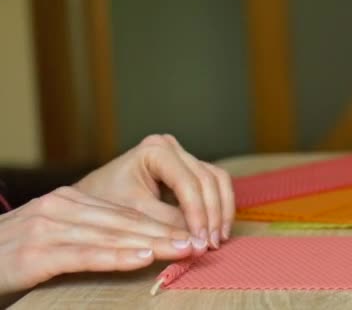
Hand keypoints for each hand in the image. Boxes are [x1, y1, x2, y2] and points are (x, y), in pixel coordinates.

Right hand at [0, 187, 193, 294]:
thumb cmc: (15, 251)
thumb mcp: (56, 234)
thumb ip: (92, 233)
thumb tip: (138, 242)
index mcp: (69, 201)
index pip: (124, 214)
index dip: (159, 225)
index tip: (190, 233)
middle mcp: (61, 208)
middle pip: (124, 222)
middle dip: (164, 233)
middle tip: (198, 242)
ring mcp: (47, 227)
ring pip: (111, 236)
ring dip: (151, 244)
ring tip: (182, 249)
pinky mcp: (36, 251)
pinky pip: (85, 254)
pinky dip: (116, 256)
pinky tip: (142, 258)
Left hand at [74, 134, 234, 251]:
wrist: (89, 200)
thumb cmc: (104, 203)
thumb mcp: (134, 215)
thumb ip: (167, 225)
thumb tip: (198, 242)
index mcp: (155, 150)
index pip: (187, 182)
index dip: (198, 212)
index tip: (201, 241)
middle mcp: (172, 147)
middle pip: (207, 179)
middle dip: (212, 214)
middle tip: (211, 245)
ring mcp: (182, 157)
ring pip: (217, 180)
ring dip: (221, 211)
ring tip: (217, 240)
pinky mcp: (189, 170)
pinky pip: (215, 185)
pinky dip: (218, 207)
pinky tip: (216, 231)